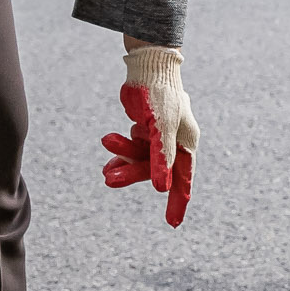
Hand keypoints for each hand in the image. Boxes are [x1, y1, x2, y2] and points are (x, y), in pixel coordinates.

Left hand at [100, 45, 198, 226]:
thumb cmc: (160, 95)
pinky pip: (132, 149)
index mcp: (186, 144)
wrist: (147, 67)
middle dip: (132, 174)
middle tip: (108, 180)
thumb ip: (160, 159)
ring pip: (140, 159)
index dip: (177, 202)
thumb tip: (162, 188)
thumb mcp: (160, 128)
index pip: (183, 179)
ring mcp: (159, 137)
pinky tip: (108, 154)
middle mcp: (175, 142)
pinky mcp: (146, 130)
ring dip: (122, 161)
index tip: (173, 223)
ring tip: (103, 165)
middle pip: (154, 169)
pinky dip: (120, 152)